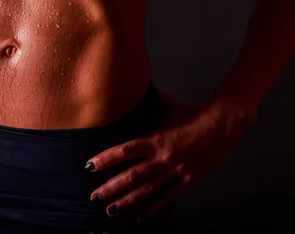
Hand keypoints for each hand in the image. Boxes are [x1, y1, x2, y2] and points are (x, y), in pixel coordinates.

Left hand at [84, 88, 248, 222]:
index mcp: (155, 139)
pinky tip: (140, 217)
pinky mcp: (187, 180)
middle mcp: (162, 158)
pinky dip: (153, 208)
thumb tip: (128, 91)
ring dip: (127, 202)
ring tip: (110, 210)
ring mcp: (175, 171)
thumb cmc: (190, 113)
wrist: (221, 125)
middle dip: (111, 188)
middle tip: (94, 197)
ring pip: (146, 190)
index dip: (105, 159)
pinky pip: (167, 197)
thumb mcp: (164, 106)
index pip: (124, 151)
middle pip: (131, 176)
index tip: (89, 166)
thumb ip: (145, 105)